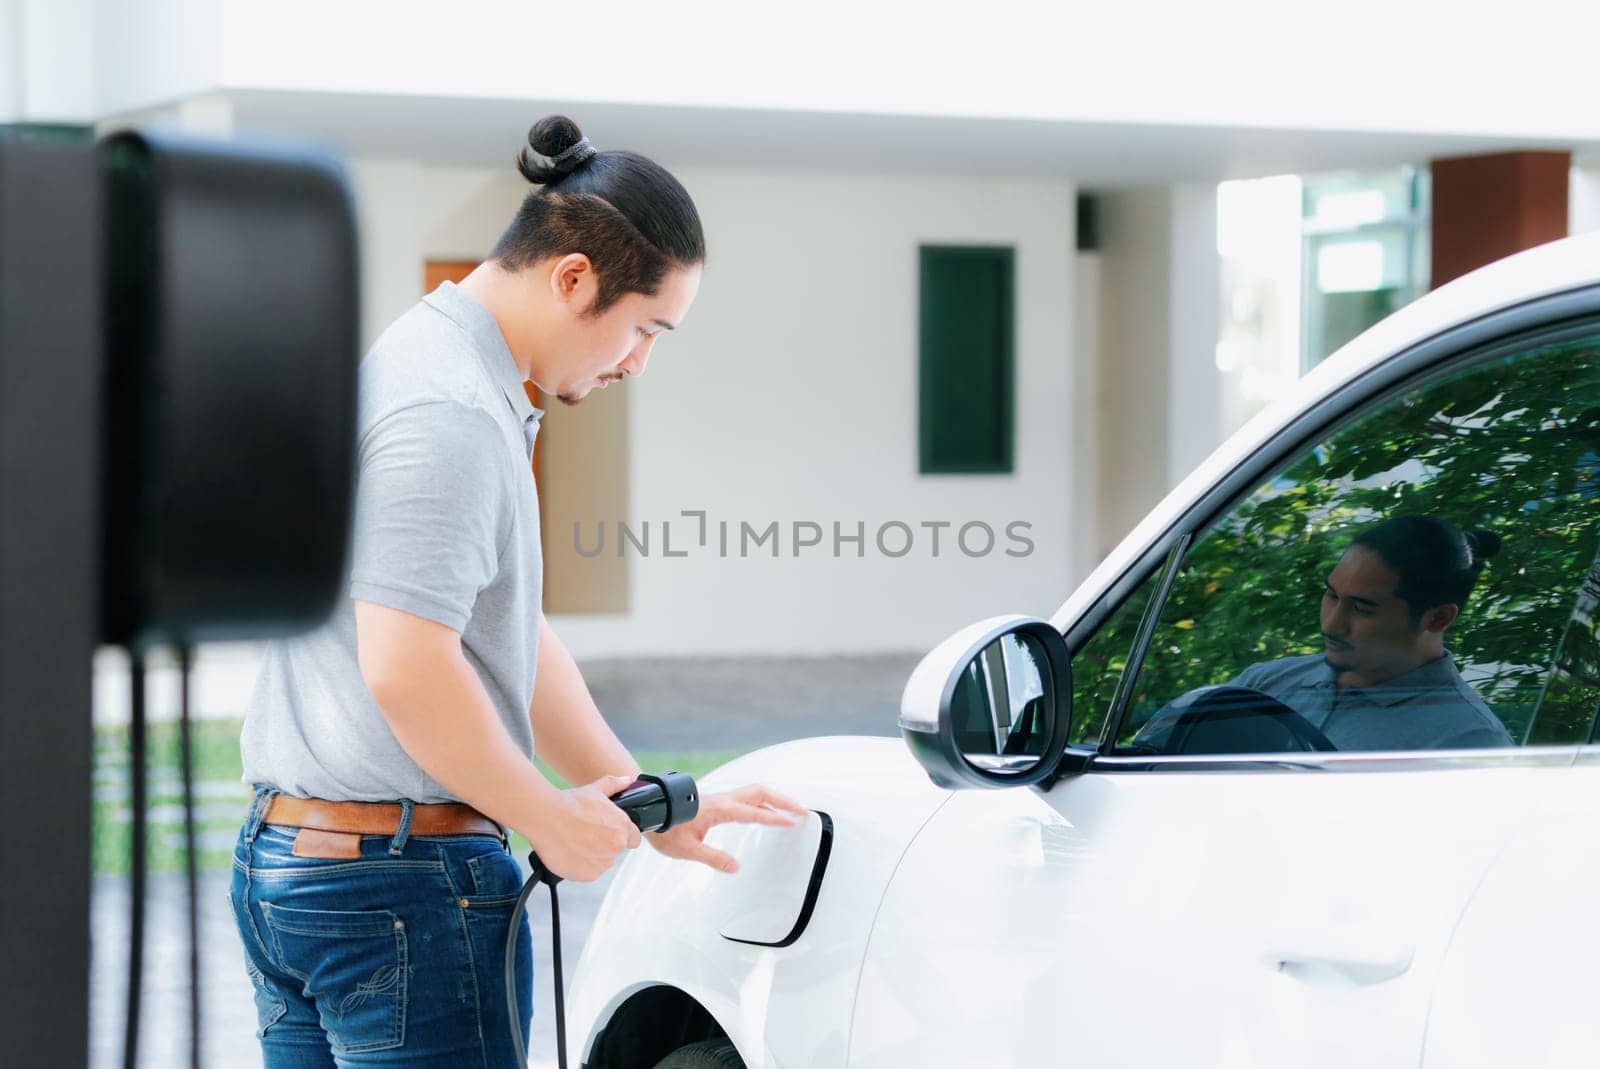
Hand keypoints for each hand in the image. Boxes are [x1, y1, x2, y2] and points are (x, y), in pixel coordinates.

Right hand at [522, 774, 642, 881]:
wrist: (545, 818)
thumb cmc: (569, 803)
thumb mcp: (595, 789)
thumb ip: (615, 785)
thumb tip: (626, 780)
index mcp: (622, 827)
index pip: (633, 838)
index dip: (622, 835)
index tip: (608, 833)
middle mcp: (616, 846)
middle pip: (614, 850)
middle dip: (603, 843)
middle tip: (585, 833)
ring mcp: (602, 863)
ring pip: (601, 862)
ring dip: (592, 855)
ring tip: (575, 841)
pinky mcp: (588, 875)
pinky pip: (588, 872)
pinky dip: (580, 866)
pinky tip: (570, 851)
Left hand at [647, 784, 807, 873]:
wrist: (649, 810)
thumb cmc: (665, 828)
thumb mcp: (688, 850)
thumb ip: (714, 858)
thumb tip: (736, 867)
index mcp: (720, 809)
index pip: (755, 812)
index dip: (776, 818)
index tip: (793, 821)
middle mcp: (723, 800)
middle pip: (760, 793)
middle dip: (783, 800)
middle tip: (801, 811)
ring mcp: (720, 799)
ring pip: (753, 792)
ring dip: (774, 798)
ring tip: (789, 809)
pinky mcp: (716, 802)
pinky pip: (745, 797)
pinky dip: (761, 801)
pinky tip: (763, 811)